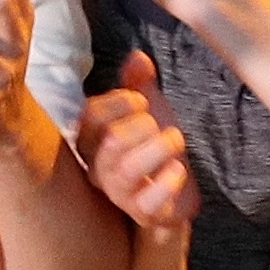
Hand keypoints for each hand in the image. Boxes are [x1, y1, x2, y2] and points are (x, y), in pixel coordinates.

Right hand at [75, 49, 198, 236]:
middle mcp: (99, 166)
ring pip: (128, 170)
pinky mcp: (142, 213)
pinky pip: (147, 202)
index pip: (91, 116)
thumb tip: (138, 56)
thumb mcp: (146, 111)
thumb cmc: (151, 146)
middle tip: (160, 125)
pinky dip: (165, 184)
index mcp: (93, 138)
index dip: (118, 103)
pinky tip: (178, 171)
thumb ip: (138, 84)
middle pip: (111, 141)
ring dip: (158, 149)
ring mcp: (119, 192)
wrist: (172, 192)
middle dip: (142, 126)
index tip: (142, 100)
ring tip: (176, 140)